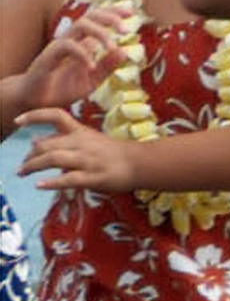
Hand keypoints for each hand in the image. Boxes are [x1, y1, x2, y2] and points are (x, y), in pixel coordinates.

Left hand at [16, 107, 139, 192]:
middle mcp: (82, 143)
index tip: (18, 120)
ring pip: (54, 159)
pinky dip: (52, 182)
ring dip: (33, 166)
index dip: (35, 116)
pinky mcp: (94, 177)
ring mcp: (88, 160)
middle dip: (29, 156)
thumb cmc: (112, 152)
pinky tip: (39, 185)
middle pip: (47, 144)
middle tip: (21, 167)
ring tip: (23, 174)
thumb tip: (34, 140)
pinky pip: (69, 179)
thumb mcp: (88, 140)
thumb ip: (62, 139)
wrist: (140, 163)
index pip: (56, 115)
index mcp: (81, 132)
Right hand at [19, 5, 131, 111]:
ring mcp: (58, 47)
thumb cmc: (62, 89)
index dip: (113, 12)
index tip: (131, 12)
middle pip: (89, 16)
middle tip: (126, 29)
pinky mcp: (48, 57)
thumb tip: (125, 52)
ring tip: (112, 47)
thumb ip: (107, 67)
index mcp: (81, 42)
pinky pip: (66, 46)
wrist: (36, 103)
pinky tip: (92, 65)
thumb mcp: (92, 80)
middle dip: (109, 17)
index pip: (97, 19)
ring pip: (79, 26)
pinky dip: (82, 54)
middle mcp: (70, 40)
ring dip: (99, 33)